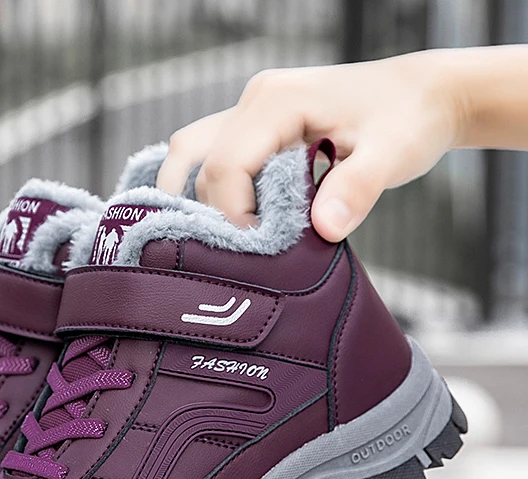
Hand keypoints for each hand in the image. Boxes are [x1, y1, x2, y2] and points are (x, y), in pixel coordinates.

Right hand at [157, 50, 468, 239]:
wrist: (423, 95)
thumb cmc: (409, 118)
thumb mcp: (392, 154)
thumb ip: (357, 189)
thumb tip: (324, 229)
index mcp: (278, 101)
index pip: (226, 164)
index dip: (234, 214)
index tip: (260, 246)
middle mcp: (254, 100)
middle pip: (203, 164)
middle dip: (217, 212)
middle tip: (250, 247)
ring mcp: (249, 110)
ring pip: (192, 155)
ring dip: (198, 197)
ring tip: (219, 235)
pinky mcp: (254, 126)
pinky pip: (208, 153)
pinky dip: (206, 187)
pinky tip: (219, 216)